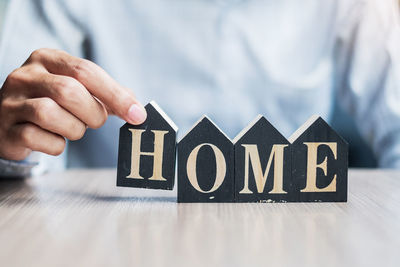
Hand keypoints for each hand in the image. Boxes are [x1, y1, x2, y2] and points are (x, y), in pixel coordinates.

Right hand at [0, 48, 146, 160]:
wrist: (8, 119)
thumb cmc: (51, 101)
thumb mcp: (76, 87)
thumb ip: (105, 93)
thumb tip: (136, 108)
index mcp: (48, 58)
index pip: (87, 71)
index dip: (115, 94)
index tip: (137, 114)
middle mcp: (25, 75)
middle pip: (69, 91)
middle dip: (93, 113)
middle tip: (96, 121)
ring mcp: (11, 101)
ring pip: (51, 114)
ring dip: (74, 129)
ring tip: (72, 128)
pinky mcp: (5, 128)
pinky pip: (38, 139)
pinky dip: (55, 145)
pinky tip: (54, 139)